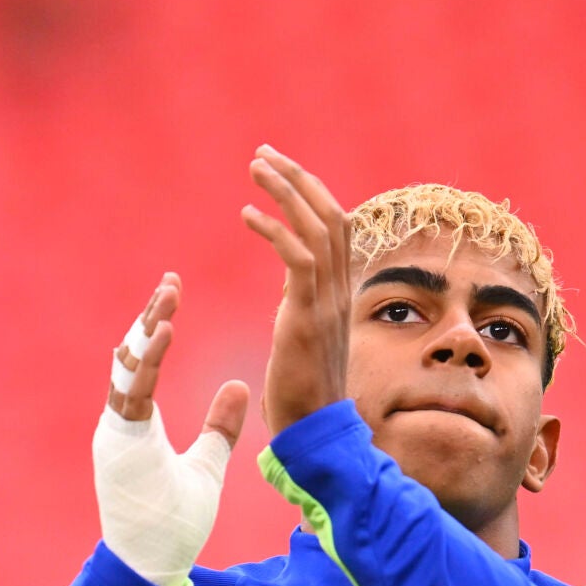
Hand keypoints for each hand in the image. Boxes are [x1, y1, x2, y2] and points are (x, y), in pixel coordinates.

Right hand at [94, 272, 250, 585]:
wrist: (151, 565)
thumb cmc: (173, 522)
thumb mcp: (207, 466)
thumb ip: (220, 427)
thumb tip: (238, 387)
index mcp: (136, 423)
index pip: (146, 363)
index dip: (157, 326)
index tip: (173, 292)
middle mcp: (121, 420)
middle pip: (133, 355)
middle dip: (151, 315)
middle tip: (172, 280)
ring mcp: (116, 429)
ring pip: (129, 366)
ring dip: (149, 327)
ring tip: (170, 294)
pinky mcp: (120, 441)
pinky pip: (133, 392)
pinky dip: (149, 359)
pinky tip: (165, 330)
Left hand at [240, 144, 350, 434]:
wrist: (313, 432)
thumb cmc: (303, 393)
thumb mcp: (306, 334)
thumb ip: (303, 302)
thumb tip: (293, 281)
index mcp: (338, 292)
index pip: (335, 227)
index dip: (310, 193)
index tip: (280, 170)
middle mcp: (338, 290)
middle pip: (331, 214)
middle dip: (297, 178)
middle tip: (264, 154)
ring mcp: (326, 302)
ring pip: (318, 227)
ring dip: (286, 191)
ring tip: (255, 166)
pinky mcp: (306, 317)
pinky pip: (298, 258)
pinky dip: (275, 229)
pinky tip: (246, 214)